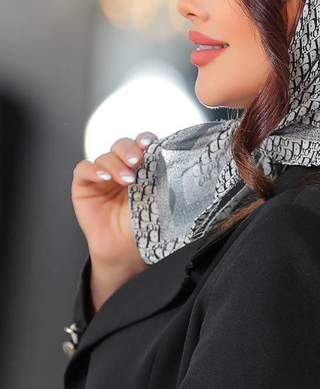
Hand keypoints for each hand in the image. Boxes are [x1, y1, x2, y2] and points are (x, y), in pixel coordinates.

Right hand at [71, 132, 157, 266]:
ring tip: (126, 180)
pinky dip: (93, 170)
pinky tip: (104, 179)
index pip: (141, 145)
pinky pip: (84, 169)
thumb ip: (159, 176)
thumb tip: (166, 157)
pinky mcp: (84, 185)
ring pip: (105, 156)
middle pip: (122, 146)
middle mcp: (121, 168)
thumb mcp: (157, 196)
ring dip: (115, 165)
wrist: (126, 248)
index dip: (144, 140)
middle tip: (137, 162)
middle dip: (129, 150)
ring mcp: (102, 176)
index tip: (149, 143)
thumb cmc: (143, 224)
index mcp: (141, 167)